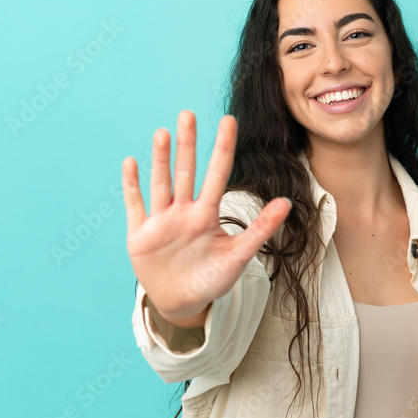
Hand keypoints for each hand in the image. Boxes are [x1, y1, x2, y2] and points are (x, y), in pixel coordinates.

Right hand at [121, 110, 291, 322]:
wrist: (183, 302)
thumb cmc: (212, 278)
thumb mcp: (239, 255)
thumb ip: (261, 229)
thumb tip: (287, 202)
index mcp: (207, 214)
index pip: (217, 175)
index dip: (223, 148)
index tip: (228, 120)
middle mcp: (183, 211)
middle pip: (185, 172)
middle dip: (187, 145)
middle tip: (188, 114)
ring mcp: (161, 221)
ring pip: (161, 184)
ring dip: (161, 160)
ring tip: (163, 133)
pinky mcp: (140, 235)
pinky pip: (135, 206)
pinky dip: (132, 186)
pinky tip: (131, 163)